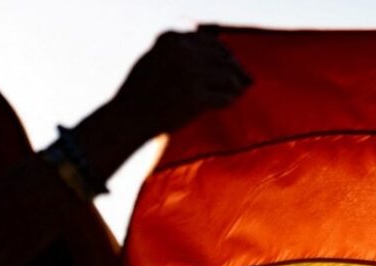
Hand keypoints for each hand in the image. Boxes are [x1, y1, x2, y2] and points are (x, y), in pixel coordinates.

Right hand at [69, 29, 251, 184]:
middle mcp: (182, 53)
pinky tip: (231, 102)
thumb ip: (183, 49)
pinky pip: (225, 97)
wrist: (128, 117)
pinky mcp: (196, 98)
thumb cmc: (143, 90)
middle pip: (224, 58)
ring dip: (237, 85)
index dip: (227, 54)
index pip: (212, 43)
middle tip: (247, 79)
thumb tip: (221, 46)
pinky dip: (230, 100)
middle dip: (237, 69)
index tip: (234, 63)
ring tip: (239, 92)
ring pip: (229, 77)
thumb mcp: (157, 58)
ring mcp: (190, 75)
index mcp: (172, 39)